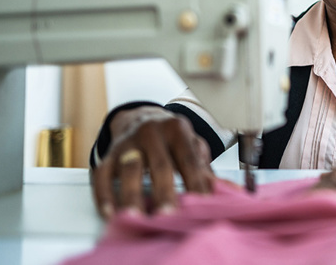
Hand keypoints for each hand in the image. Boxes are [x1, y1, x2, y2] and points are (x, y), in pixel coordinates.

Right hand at [91, 106, 215, 218]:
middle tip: (169, 216)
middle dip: (164, 191)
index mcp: (177, 128)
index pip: (188, 158)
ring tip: (138, 217)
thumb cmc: (173, 139)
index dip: (195, 182)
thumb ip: (207, 170)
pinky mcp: (109, 154)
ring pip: (128, 168)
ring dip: (132, 195)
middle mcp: (151, 131)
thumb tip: (233, 192)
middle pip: (159, 164)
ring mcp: (128, 142)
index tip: (202, 205)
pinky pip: (102, 174)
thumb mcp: (192, 147)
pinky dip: (104, 194)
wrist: (142, 118)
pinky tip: (111, 212)